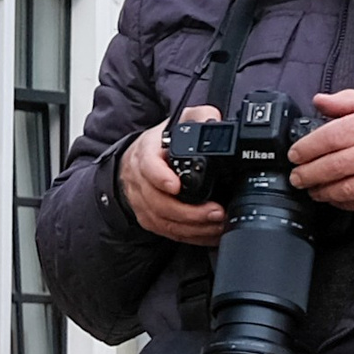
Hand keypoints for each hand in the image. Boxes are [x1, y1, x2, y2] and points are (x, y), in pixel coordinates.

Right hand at [121, 108, 225, 245]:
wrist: (135, 164)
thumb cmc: (158, 145)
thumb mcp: (176, 123)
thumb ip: (196, 117)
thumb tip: (215, 119)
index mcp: (145, 154)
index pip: (147, 166)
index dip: (160, 177)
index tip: (175, 186)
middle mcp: (140, 181)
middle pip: (160, 202)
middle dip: (190, 212)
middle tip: (216, 212)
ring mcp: (143, 203)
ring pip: (165, 222)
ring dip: (194, 227)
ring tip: (218, 224)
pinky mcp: (150, 220)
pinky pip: (170, 233)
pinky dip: (191, 236)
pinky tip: (210, 234)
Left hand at [289, 90, 353, 213]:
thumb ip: (352, 101)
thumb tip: (321, 101)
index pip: (331, 136)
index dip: (307, 147)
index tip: (295, 154)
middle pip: (333, 165)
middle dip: (308, 173)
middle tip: (297, 176)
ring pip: (345, 188)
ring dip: (322, 191)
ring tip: (312, 189)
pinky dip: (344, 203)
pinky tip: (335, 199)